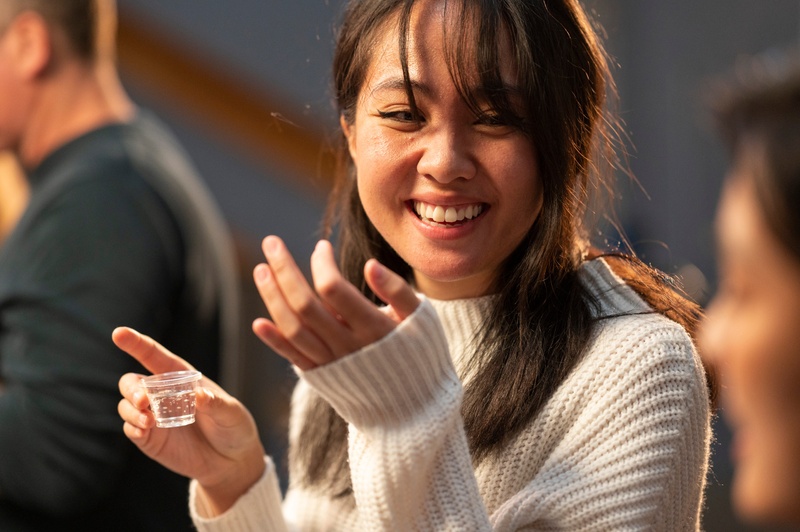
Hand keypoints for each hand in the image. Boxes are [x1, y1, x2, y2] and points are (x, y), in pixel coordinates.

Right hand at [114, 327, 264, 515]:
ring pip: (126, 405)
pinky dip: (133, 427)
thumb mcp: (232, 413)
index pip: (154, 356)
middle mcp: (163, 394)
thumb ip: (216, 404)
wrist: (232, 461)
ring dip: (130, 410)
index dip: (136, 343)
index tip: (118, 333)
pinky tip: (145, 430)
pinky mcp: (151, 439)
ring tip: (148, 420)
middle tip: (143, 401)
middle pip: (132, 381)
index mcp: (182, 378)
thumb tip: (199, 396)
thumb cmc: (234, 428)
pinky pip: (131, 429)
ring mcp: (154, 417)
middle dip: (131, 388)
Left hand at [252, 236, 419, 369]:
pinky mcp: (323, 379)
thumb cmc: (420, 354)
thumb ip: (398, 290)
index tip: (321, 246)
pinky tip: (258, 322)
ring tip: (260, 270)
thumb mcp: (421, 319)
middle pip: (305, 305)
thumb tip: (370, 264)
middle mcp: (349, 347)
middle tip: (271, 243)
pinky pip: (294, 358)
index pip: (333, 288)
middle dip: (285, 270)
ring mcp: (332, 365)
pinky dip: (274, 341)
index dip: (322, 263)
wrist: (415, 408)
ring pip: (293, 329)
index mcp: (374, 328)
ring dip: (272, 298)